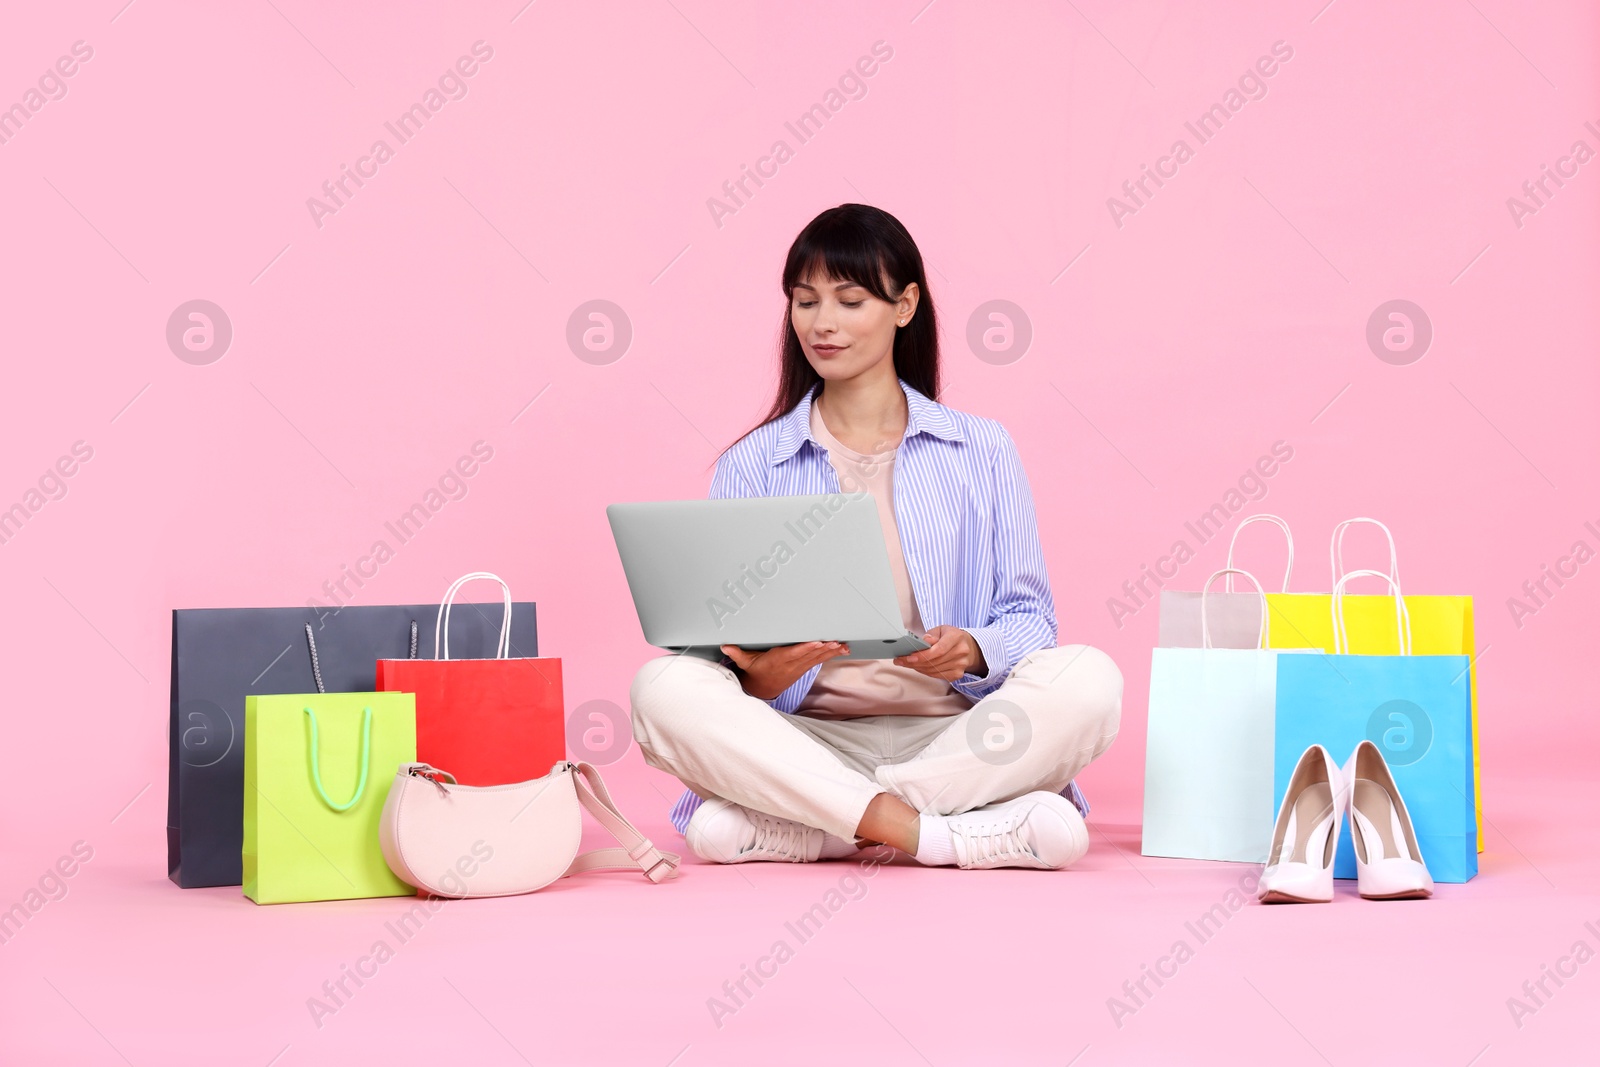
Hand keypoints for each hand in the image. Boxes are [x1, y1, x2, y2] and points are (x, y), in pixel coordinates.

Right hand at [720, 641, 850, 699]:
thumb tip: (725, 645)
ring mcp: (799, 667)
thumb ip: (736, 653)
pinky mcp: (804, 668)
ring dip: (830, 651)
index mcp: (778, 660)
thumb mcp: (745, 663)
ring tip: (842, 645)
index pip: (793, 654)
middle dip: (823, 648)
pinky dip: (831, 654)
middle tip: (835, 641)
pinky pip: (820, 660)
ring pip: (817, 658)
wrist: (763, 689)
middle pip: (809, 655)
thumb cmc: (756, 672)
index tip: (816, 642)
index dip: (805, 648)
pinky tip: (842, 649)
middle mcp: (791, 664)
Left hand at [893, 625, 985, 681]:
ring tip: (906, 662)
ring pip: (933, 670)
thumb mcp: (941, 629)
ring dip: (917, 667)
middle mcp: (961, 652)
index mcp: (956, 637)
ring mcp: (960, 665)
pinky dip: (925, 672)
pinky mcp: (957, 674)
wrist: (968, 647)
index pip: (939, 649)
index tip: (908, 657)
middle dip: (914, 662)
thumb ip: (931, 634)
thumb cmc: (950, 636)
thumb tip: (923, 642)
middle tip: (900, 660)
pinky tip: (918, 666)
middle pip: (934, 661)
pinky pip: (937, 676)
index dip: (923, 655)